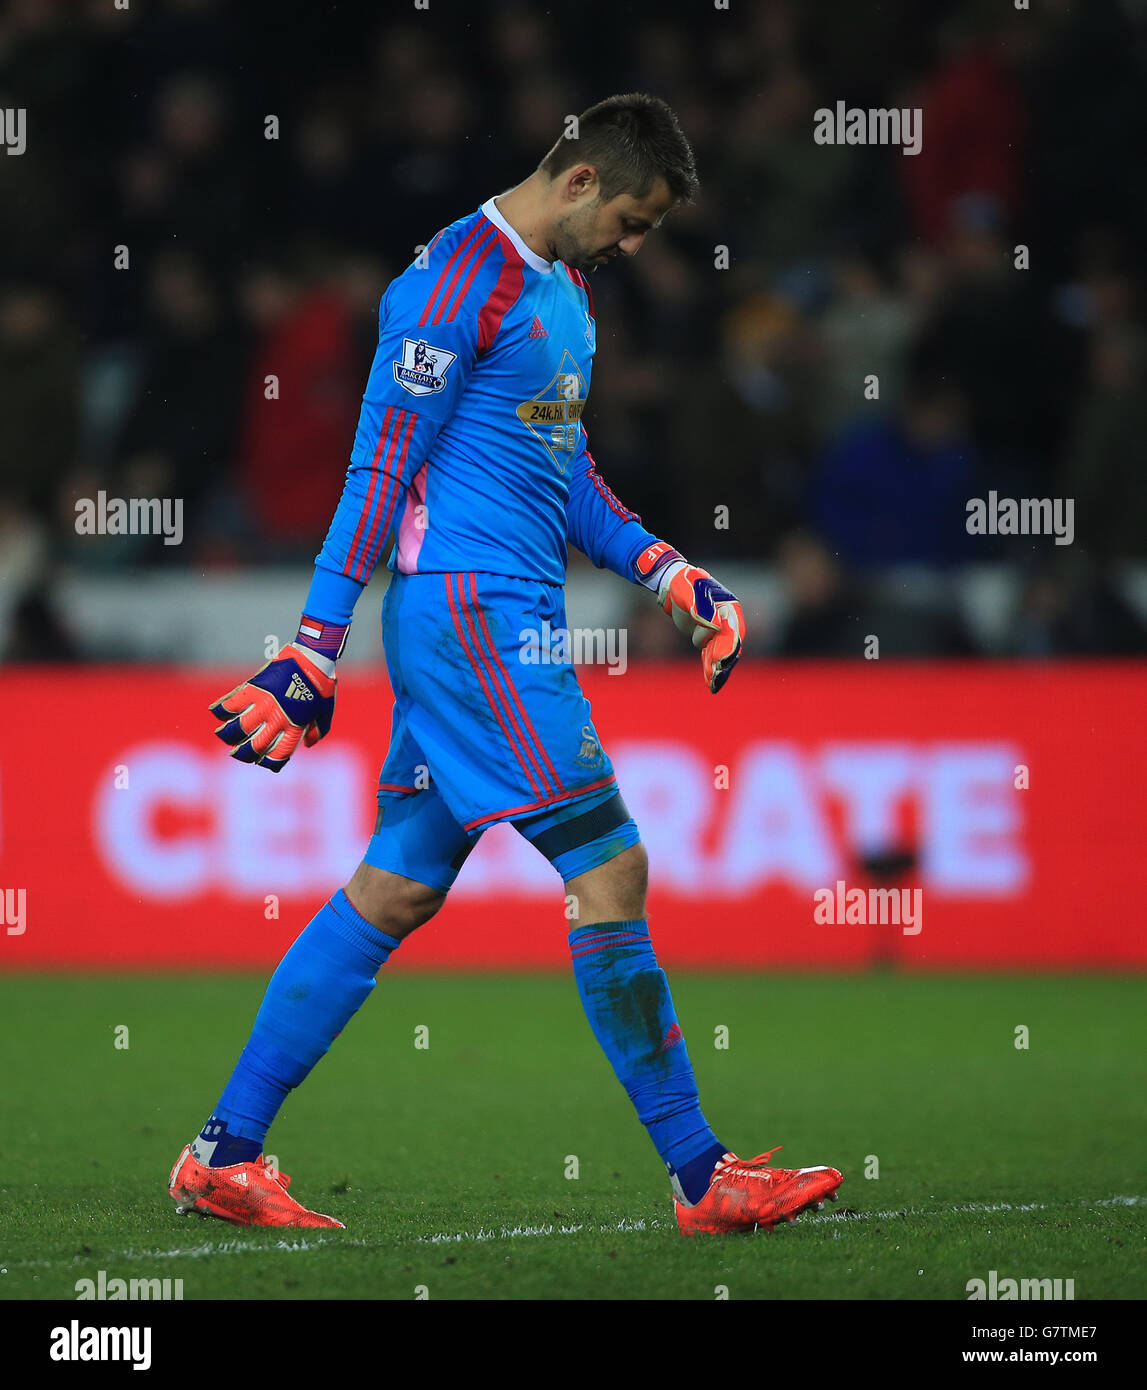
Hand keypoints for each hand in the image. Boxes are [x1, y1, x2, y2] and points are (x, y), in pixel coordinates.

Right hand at [209, 644, 335, 771]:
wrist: (313, 657)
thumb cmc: (322, 683)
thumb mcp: (326, 711)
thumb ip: (319, 730)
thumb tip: (307, 744)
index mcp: (295, 726)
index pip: (279, 753)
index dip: (268, 762)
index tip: (261, 761)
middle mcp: (277, 718)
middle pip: (255, 745)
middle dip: (243, 753)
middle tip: (237, 753)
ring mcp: (264, 703)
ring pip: (239, 727)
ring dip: (228, 734)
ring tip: (223, 735)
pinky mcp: (255, 687)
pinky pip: (232, 702)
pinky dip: (221, 708)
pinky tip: (217, 712)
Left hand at [660, 565, 744, 693]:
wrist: (673, 583)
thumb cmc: (683, 584)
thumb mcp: (690, 594)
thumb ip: (702, 609)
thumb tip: (715, 626)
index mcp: (729, 608)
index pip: (731, 632)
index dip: (726, 648)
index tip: (719, 662)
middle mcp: (727, 620)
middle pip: (728, 646)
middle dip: (722, 663)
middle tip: (715, 678)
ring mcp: (718, 629)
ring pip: (719, 653)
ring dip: (715, 668)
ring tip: (712, 686)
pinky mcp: (707, 636)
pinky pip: (710, 654)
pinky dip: (709, 666)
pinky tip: (708, 681)